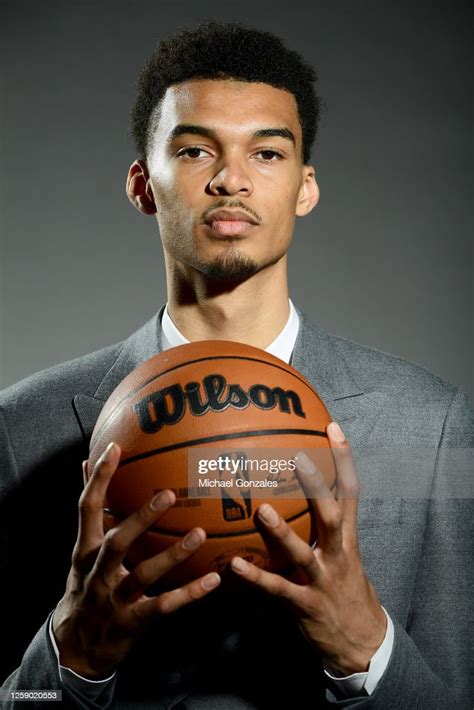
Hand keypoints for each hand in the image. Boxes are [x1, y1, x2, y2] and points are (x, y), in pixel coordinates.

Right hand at [52, 442, 220, 678]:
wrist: (74, 647)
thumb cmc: (85, 586)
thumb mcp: (81, 550)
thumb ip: (91, 509)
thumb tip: (86, 462)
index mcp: (84, 549)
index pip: (88, 508)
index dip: (99, 478)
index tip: (115, 447)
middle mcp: (96, 572)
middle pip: (117, 542)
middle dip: (141, 518)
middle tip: (169, 495)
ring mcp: (113, 599)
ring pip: (143, 575)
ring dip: (172, 555)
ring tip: (200, 534)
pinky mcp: (131, 622)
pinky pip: (162, 607)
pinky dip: (188, 594)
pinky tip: (213, 581)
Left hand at [229, 421, 385, 674]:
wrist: (362, 642)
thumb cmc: (344, 588)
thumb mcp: (343, 553)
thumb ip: (322, 526)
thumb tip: (292, 493)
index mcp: (347, 538)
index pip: (350, 491)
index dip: (343, 459)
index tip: (332, 427)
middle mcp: (338, 554)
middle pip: (331, 514)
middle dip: (316, 486)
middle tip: (296, 457)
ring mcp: (323, 579)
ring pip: (303, 552)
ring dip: (282, 532)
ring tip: (261, 511)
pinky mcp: (306, 605)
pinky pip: (278, 590)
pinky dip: (256, 577)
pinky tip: (234, 566)